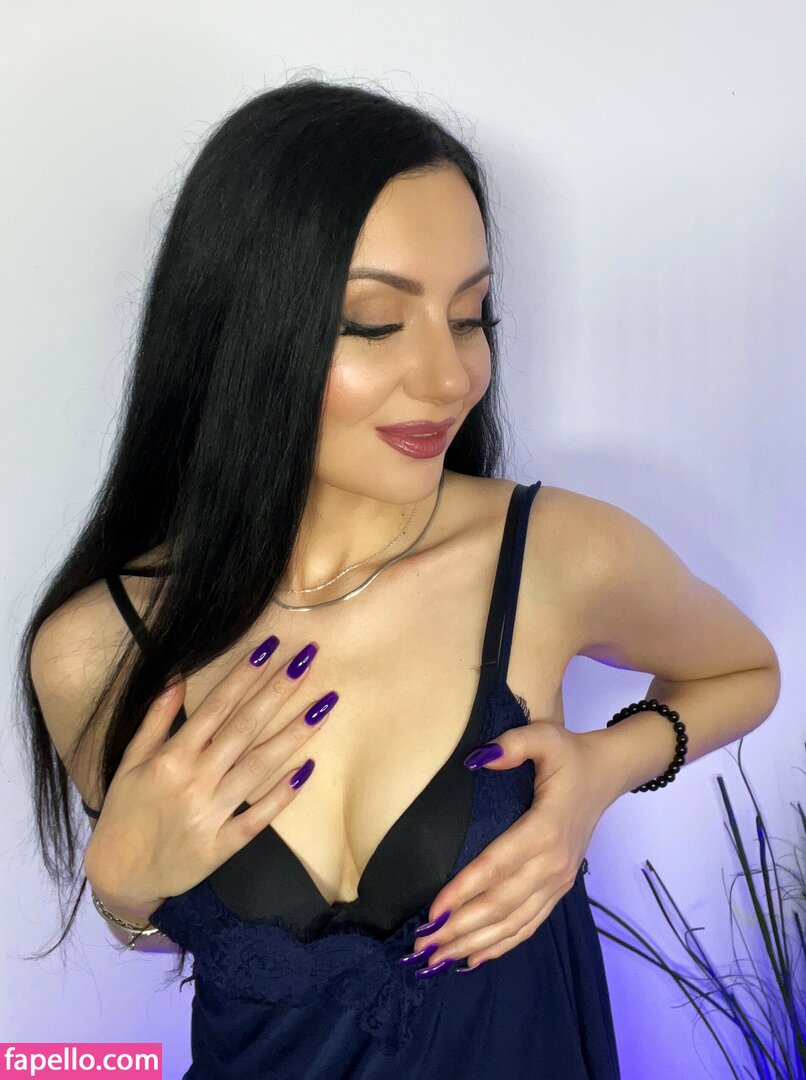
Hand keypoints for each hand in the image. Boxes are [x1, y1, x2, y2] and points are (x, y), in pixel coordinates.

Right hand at [83, 636, 335, 917]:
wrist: (118, 876)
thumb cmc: (125, 813)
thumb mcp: (131, 761)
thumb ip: (156, 719)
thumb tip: (177, 677)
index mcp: (171, 757)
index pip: (216, 706)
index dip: (245, 674)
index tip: (271, 647)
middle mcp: (194, 781)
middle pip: (245, 728)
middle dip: (278, 691)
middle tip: (308, 660)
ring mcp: (211, 813)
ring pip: (259, 766)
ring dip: (294, 734)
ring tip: (324, 706)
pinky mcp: (223, 845)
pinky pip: (259, 816)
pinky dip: (283, 793)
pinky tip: (309, 768)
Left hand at [408, 722, 618, 971]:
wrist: (607, 774)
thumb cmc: (569, 755)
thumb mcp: (545, 736)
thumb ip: (513, 743)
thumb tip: (476, 759)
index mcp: (544, 829)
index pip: (497, 866)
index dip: (464, 890)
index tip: (432, 911)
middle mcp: (552, 863)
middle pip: (501, 904)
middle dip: (459, 928)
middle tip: (421, 946)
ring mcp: (558, 881)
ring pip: (513, 922)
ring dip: (474, 943)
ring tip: (437, 960)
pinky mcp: (559, 888)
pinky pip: (529, 925)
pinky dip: (501, 945)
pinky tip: (472, 959)